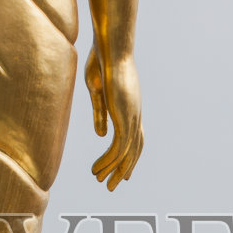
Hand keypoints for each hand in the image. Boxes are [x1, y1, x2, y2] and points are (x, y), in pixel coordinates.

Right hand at [86, 47, 142, 189]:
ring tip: (102, 182)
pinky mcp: (124, 117)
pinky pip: (119, 147)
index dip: (130, 156)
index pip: (135, 138)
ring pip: (127, 152)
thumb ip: (100, 113)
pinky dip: (109, 161)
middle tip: (113, 185)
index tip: (124, 171)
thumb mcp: (98, 91)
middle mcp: (134, 114)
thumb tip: (102, 135)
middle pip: (134, 150)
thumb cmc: (102, 61)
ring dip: (114, 169)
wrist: (111, 47)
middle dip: (124, 169)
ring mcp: (132, 116)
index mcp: (130, 107)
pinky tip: (98, 169)